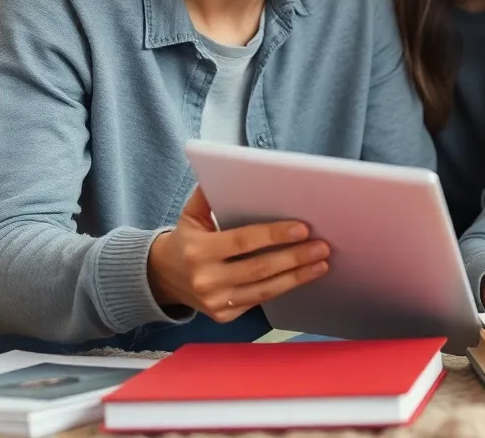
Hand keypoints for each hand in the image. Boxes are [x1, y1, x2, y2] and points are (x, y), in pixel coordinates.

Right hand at [147, 187, 330, 322]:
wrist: (162, 278)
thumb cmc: (186, 239)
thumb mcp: (191, 214)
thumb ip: (209, 193)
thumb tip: (235, 169)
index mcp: (199, 251)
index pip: (244, 241)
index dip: (274, 235)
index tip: (303, 228)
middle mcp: (206, 280)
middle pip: (260, 268)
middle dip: (295, 257)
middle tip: (322, 246)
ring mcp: (216, 302)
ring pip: (265, 289)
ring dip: (297, 276)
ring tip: (321, 263)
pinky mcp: (224, 316)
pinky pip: (260, 300)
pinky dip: (284, 288)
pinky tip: (302, 276)